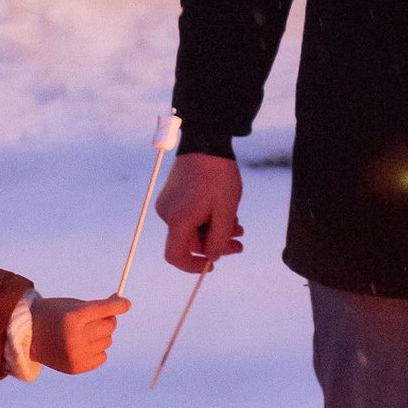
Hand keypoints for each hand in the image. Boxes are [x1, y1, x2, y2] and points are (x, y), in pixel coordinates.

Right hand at [30, 293, 125, 374]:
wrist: (28, 337)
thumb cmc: (52, 315)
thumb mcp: (71, 305)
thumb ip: (96, 306)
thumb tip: (123, 305)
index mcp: (72, 318)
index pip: (103, 310)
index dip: (118, 305)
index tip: (126, 303)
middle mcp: (74, 338)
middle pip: (109, 327)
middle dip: (108, 320)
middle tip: (97, 318)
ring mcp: (75, 355)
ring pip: (107, 342)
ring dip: (101, 335)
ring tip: (83, 332)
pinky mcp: (76, 368)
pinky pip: (102, 357)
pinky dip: (97, 350)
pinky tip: (82, 345)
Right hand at [156, 150, 243, 274]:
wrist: (207, 141)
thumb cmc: (217, 176)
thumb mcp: (225, 211)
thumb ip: (219, 239)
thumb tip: (211, 258)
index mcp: (178, 220)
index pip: (175, 256)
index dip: (192, 266)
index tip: (211, 265)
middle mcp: (167, 213)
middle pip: (189, 242)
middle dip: (214, 244)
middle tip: (240, 242)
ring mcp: (168, 203)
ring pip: (192, 228)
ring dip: (214, 230)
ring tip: (238, 226)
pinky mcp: (172, 194)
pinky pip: (189, 216)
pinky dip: (206, 218)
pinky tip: (225, 212)